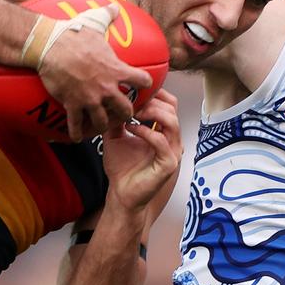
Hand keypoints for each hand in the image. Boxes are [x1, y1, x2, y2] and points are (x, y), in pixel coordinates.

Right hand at [35, 4, 154, 140]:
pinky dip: (78, 133)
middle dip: (127, 114)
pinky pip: (77, 126)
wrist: (50, 45)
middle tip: (124, 114)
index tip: (144, 86)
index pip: (143, 80)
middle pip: (126, 110)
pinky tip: (78, 137)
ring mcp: (90, 99)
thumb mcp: (95, 21)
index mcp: (116, 69)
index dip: (145, 84)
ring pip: (104, 123)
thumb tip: (114, 6)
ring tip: (103, 127)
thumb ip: (108, 15)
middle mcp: (106, 87)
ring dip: (104, 126)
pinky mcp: (72, 105)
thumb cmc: (73, 34)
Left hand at [101, 90, 182, 211]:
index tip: (136, 89)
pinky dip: (146, 131)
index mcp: (163, 132)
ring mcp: (173, 152)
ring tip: (133, 112)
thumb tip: (111, 99)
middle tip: (133, 100)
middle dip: (152, 100)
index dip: (155, 94)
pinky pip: (161, 141)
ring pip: (172, 122)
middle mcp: (172, 140)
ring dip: (151, 112)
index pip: (169, 104)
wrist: (121, 194)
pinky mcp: (169, 164)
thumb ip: (117, 119)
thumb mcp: (116, 137)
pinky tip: (131, 128)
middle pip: (172, 108)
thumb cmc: (122, 168)